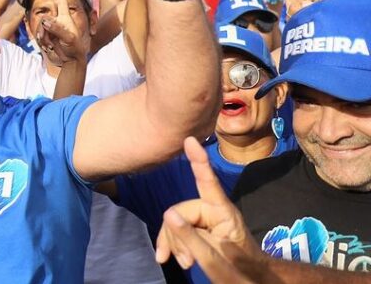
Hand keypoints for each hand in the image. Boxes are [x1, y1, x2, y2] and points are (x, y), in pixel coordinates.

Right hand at [35, 0, 86, 64]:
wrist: (70, 60)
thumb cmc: (74, 48)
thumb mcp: (69, 38)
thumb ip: (57, 28)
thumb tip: (45, 20)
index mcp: (65, 18)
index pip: (62, 2)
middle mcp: (57, 21)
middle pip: (44, 18)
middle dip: (44, 29)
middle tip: (49, 40)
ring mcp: (50, 29)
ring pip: (40, 27)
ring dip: (43, 37)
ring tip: (51, 46)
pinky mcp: (46, 36)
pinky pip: (38, 35)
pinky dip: (42, 42)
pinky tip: (49, 48)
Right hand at [155, 137, 262, 281]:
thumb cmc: (241, 273)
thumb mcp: (214, 261)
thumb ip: (191, 237)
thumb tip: (169, 214)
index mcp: (224, 214)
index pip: (208, 183)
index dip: (198, 161)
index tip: (190, 140)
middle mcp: (216, 211)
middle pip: (182, 211)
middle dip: (174, 235)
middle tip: (182, 262)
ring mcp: (210, 220)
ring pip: (178, 221)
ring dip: (175, 243)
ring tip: (184, 264)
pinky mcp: (205, 229)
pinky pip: (181, 229)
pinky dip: (176, 245)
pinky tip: (176, 259)